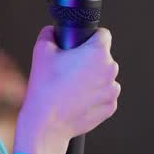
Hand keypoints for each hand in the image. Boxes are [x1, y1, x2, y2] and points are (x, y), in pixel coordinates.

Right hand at [14, 27, 119, 153]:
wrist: (47, 123)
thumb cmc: (45, 87)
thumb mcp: (41, 50)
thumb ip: (49, 33)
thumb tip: (53, 31)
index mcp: (97, 52)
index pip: (103, 34)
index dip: (91, 37)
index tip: (82, 45)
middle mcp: (110, 70)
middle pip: (103, 58)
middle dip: (90, 61)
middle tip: (70, 69)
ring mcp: (112, 90)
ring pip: (104, 78)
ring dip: (93, 79)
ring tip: (72, 87)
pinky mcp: (110, 107)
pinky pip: (104, 96)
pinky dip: (94, 96)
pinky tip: (77, 100)